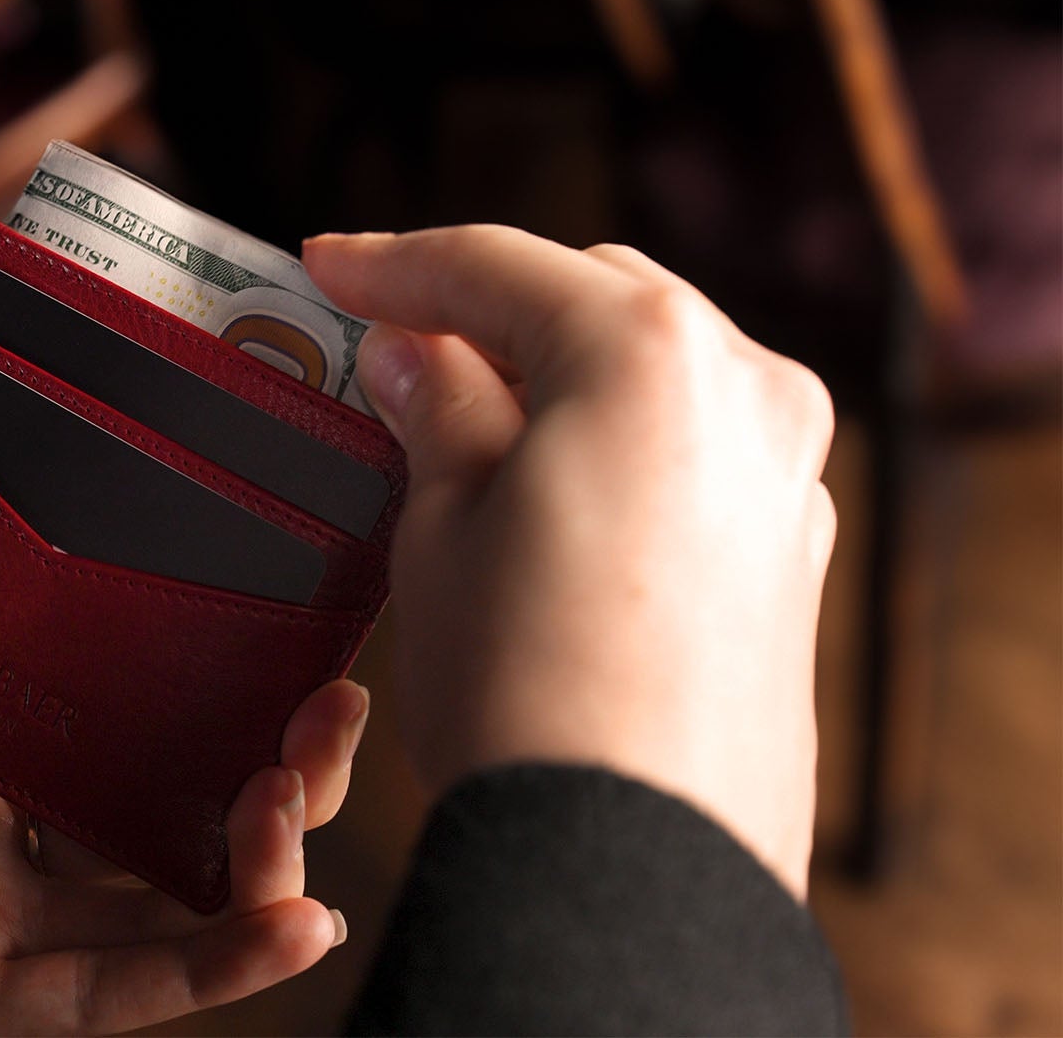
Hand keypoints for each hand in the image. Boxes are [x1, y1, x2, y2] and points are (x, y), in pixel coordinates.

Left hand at [0, 303, 363, 1033]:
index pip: (101, 654)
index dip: (201, 623)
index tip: (291, 564)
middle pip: (165, 774)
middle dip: (270, 741)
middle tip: (335, 689)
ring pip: (163, 885)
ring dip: (263, 846)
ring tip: (312, 780)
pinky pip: (104, 996)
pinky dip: (206, 973)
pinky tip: (291, 926)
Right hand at [303, 228, 834, 896]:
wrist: (630, 860)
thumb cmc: (528, 693)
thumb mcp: (441, 525)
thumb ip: (435, 411)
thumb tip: (417, 357)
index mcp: (650, 352)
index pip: (496, 268)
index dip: (394, 264)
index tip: (330, 267)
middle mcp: (746, 389)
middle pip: (593, 296)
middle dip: (487, 312)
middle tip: (389, 343)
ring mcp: (786, 472)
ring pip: (654, 368)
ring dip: (556, 372)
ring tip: (459, 418)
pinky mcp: (793, 549)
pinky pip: (692, 446)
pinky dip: (616, 438)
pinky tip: (543, 483)